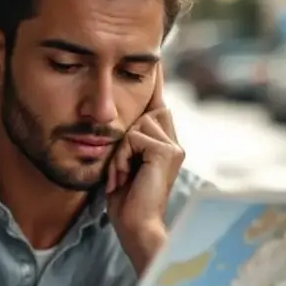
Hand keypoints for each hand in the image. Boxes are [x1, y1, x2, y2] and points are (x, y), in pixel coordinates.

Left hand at [107, 65, 184, 272]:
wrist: (136, 228)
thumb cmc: (125, 202)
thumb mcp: (120, 164)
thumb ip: (124, 141)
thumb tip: (111, 119)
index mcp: (164, 142)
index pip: (157, 102)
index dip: (155, 80)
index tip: (156, 57)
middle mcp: (174, 141)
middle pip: (148, 107)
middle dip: (126, 133)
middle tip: (119, 171)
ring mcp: (174, 145)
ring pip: (135, 124)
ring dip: (119, 152)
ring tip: (120, 177)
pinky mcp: (169, 152)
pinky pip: (133, 137)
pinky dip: (122, 158)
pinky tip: (124, 179)